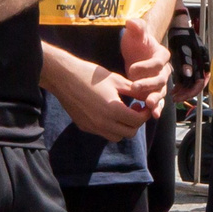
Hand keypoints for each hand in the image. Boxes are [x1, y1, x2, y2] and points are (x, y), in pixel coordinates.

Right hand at [43, 43, 157, 141]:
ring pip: (116, 137)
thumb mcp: (116, 80)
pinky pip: (103, 133)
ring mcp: (92, 127)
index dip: (145, 114)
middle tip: (136, 108)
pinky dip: (111, 127)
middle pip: (129, 133)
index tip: (145, 105)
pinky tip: (109, 113)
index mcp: (113, 110)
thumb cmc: (91, 75)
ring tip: (123, 112)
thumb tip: (148, 98)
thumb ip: (134, 91)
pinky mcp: (84, 126)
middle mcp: (103, 123)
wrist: (64, 77)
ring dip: (124, 127)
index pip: (137, 121)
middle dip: (136, 122)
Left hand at [119, 19, 170, 109]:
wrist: (136, 52)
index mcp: (162, 54)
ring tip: (149, 105)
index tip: (131, 68)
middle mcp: (165, 69)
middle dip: (149, 84)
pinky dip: (157, 108)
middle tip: (135, 88)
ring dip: (156, 99)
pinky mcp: (155, 92)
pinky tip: (153, 115)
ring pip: (161, 92)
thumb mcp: (134, 33)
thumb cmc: (136, 42)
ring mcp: (160, 82)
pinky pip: (159, 101)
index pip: (158, 61)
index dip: (146, 66)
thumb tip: (132, 23)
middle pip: (160, 79)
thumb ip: (136, 27)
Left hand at [168, 17, 210, 95]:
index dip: (190, 91)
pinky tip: (173, 89)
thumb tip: (189, 74)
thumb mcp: (183, 47)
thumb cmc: (181, 36)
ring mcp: (196, 66)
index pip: (200, 82)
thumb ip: (186, 60)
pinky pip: (188, 79)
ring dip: (183, 91)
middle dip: (186, 93)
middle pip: (196, 85)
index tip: (179, 96)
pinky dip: (181, 85)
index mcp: (202, 61)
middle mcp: (201, 66)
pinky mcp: (190, 66)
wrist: (179, 27)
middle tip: (174, 99)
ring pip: (192, 83)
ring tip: (172, 96)